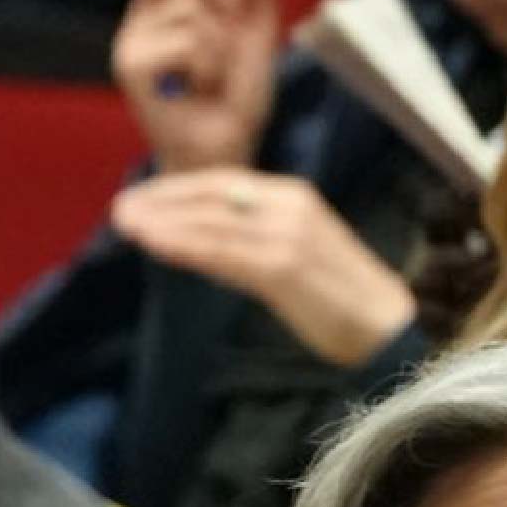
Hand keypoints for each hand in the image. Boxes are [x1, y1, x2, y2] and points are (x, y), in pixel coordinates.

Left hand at [109, 170, 421, 367]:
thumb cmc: (338, 295)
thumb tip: (197, 239)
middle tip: (120, 210)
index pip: (223, 182)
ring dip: (165, 223)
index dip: (177, 188)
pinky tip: (158, 246)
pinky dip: (187, 246)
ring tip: (128, 226)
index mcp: (292, 195)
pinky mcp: (283, 266)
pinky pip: (225, 252)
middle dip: (162, 202)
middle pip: (212, 196)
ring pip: (213, 222)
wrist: (386, 324)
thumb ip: (248, 241)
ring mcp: (286, 234)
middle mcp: (289, 205)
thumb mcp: (290, 254)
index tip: (140, 199)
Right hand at [110, 0, 282, 174]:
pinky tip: (205, 90)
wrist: (226, 150)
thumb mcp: (256, 28)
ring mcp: (131, 43)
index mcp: (163, 5)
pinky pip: (186, 40)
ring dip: (224, 39)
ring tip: (220, 73)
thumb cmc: (237, 95)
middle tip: (238, 9)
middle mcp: (140, 19)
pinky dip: (212, 63)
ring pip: (189, 5)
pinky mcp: (131, 69)